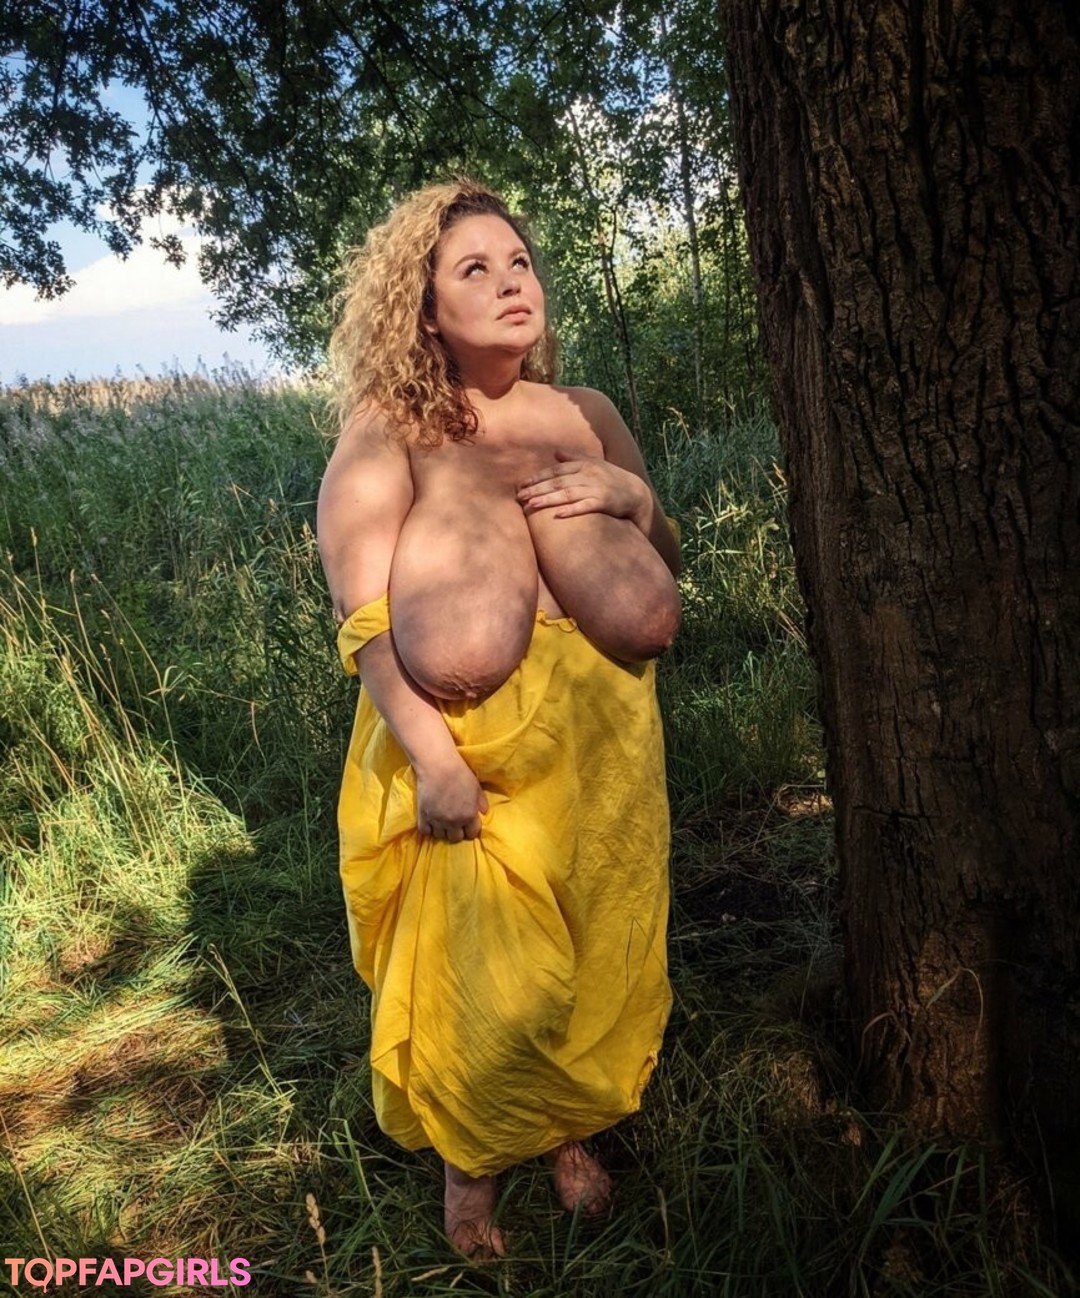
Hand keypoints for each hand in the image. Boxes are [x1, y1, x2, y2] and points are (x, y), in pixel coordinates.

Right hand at [415, 753, 488, 842]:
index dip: (471, 830)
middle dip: (457, 832)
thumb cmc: (460, 773)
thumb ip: (481, 802)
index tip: (468, 826)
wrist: (439, 766)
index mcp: (469, 815)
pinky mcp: (424, 816)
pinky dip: (428, 828)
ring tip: (442, 822)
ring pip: (440, 836)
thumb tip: (484, 812)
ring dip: (442, 830)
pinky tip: (431, 821)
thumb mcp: (476, 787)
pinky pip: (426, 831)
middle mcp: (454, 821)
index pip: (472, 834)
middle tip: (455, 824)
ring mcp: (438, 820)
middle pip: (456, 838)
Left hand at [517, 449, 648, 523]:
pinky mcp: (604, 502)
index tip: (523, 484)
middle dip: (537, 489)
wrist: (636, 493)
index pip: (556, 470)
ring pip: (567, 494)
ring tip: (531, 505)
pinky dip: (571, 510)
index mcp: (584, 465)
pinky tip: (557, 515)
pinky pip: (585, 507)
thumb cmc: (612, 479)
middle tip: (520, 496)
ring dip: (548, 499)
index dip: (538, 477)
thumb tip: (555, 453)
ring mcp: (596, 488)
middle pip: (558, 482)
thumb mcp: (594, 465)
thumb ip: (574, 459)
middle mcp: (588, 474)